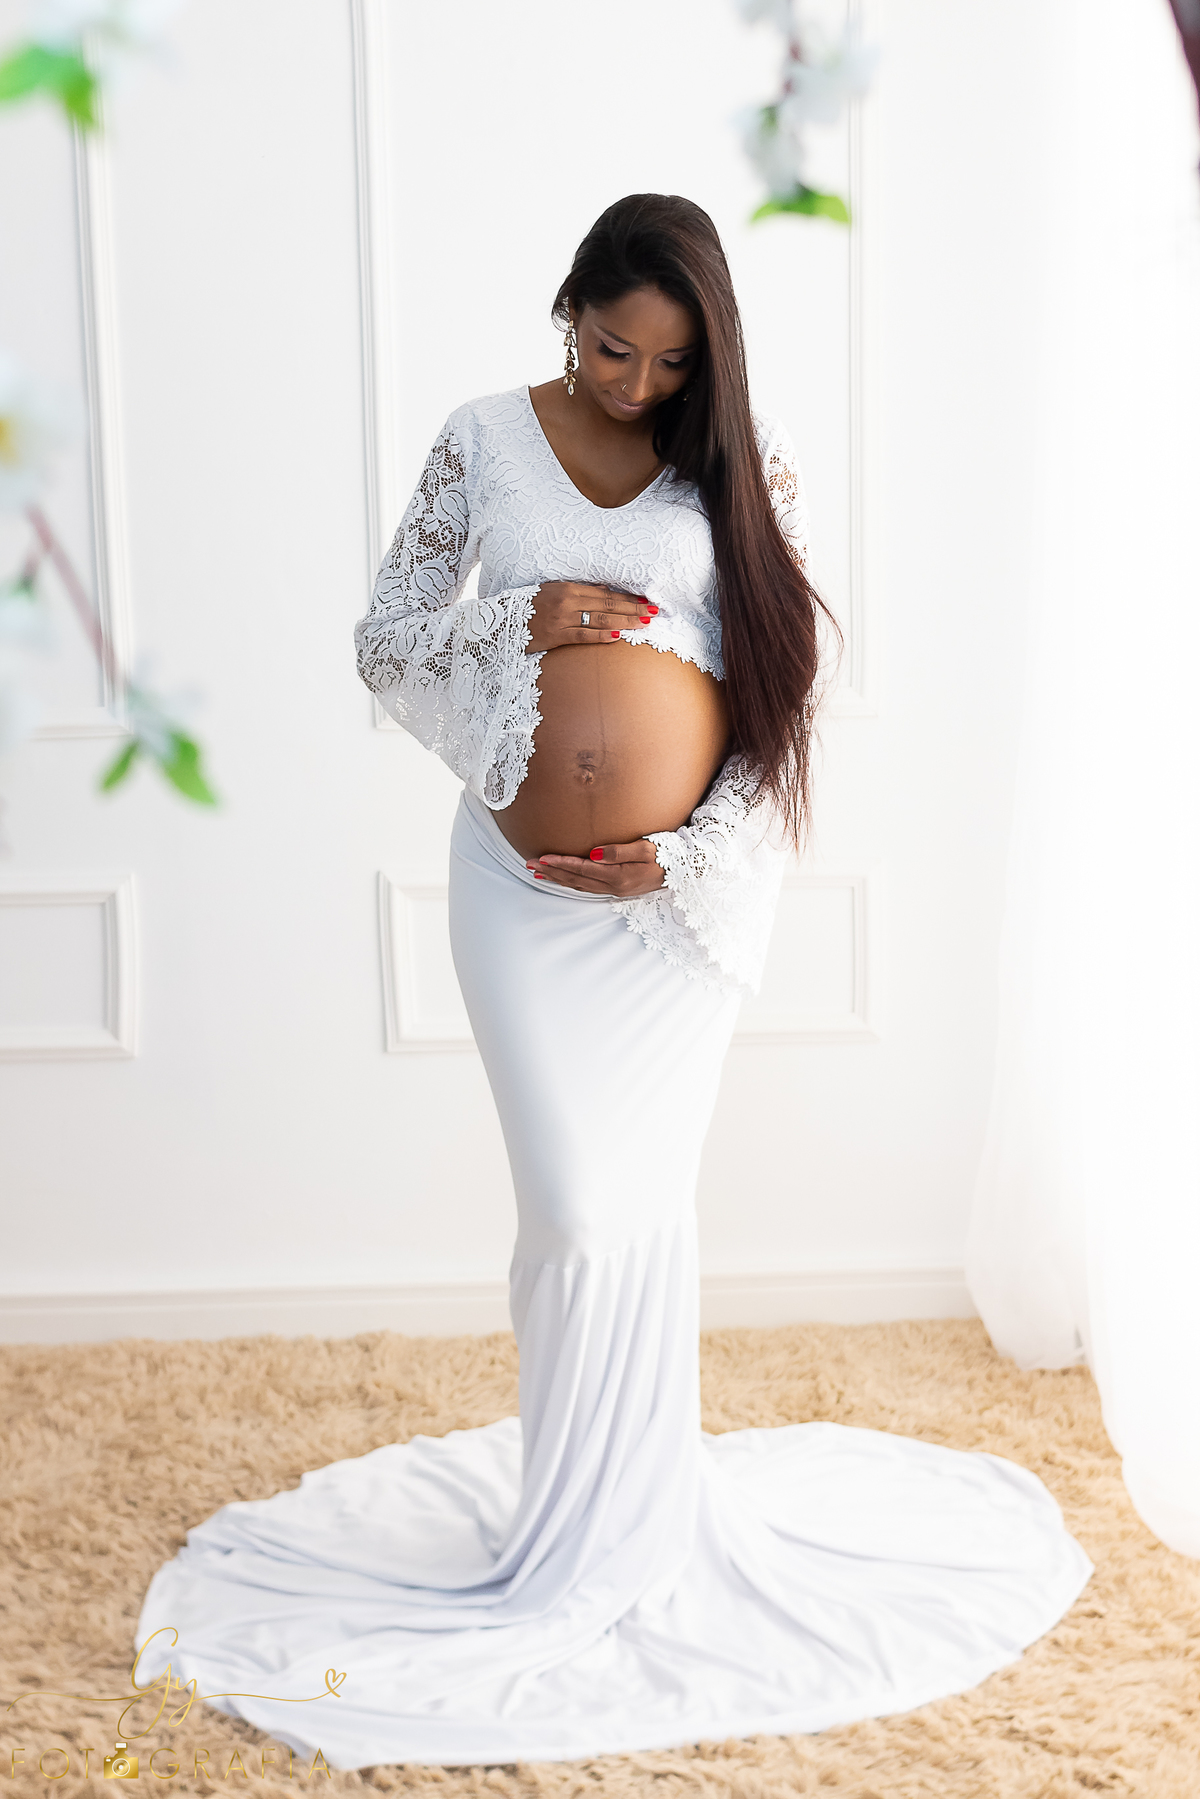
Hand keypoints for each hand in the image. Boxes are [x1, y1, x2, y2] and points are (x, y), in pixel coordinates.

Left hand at [525, 839, 665, 895]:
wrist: (684, 872)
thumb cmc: (667, 855)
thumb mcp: (646, 848)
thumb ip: (618, 851)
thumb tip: (593, 853)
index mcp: (618, 875)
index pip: (582, 868)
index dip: (561, 863)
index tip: (542, 858)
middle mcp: (613, 886)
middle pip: (576, 879)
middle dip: (552, 872)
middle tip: (528, 865)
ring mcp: (615, 890)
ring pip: (579, 885)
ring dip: (558, 879)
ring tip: (538, 872)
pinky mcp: (618, 889)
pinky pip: (587, 887)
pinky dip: (571, 883)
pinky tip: (562, 879)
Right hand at [527, 581, 656, 653]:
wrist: (502, 621)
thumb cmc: (531, 606)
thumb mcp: (555, 590)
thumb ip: (581, 591)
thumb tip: (606, 591)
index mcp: (568, 588)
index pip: (606, 594)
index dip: (628, 597)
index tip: (646, 600)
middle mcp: (567, 601)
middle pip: (608, 605)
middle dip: (634, 608)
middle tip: (655, 611)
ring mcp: (562, 619)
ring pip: (600, 620)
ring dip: (624, 621)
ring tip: (644, 623)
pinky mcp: (555, 636)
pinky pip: (582, 636)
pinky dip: (600, 636)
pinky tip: (616, 636)